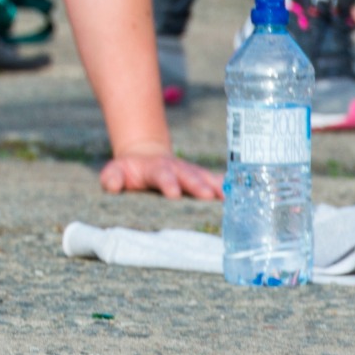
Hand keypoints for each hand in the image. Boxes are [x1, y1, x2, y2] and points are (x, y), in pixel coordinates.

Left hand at [99, 150, 221, 199]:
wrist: (145, 157)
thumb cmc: (129, 171)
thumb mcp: (115, 171)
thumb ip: (112, 177)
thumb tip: (112, 184)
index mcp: (155, 169)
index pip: (161, 175)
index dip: (168, 183)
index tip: (174, 194)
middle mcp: (177, 169)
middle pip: (188, 176)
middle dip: (198, 185)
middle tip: (208, 196)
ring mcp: (191, 172)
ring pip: (207, 177)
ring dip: (217, 187)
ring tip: (230, 197)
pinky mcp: (202, 177)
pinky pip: (217, 180)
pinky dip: (229, 186)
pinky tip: (243, 194)